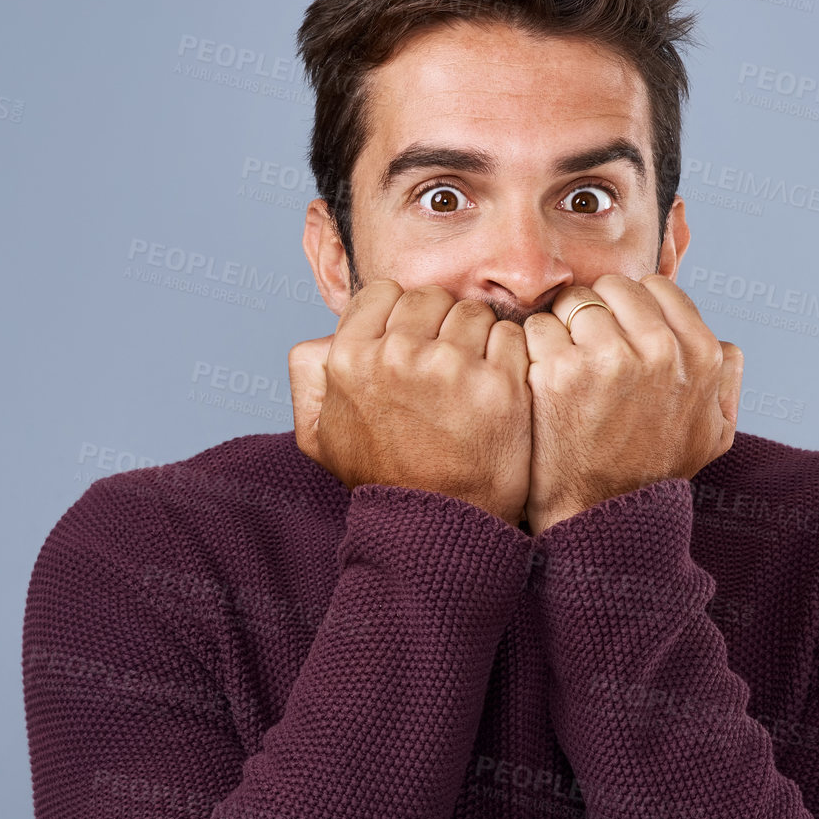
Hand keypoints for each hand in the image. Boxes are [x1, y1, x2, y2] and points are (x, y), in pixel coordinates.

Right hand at [288, 280, 532, 526]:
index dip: (402, 316)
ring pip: (473, 312)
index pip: (385, 292)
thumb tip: (321, 340)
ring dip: (477, 339)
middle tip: (445, 366)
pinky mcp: (499, 384)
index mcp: (349, 358)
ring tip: (471, 379)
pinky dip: (509, 356)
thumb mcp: (318, 435)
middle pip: (432, 297)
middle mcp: (397, 356)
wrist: (437, 525)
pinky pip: (511, 336)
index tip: (412, 346)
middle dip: (441, 324)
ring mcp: (451, 368)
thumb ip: (307, 377)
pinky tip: (497, 388)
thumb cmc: (381, 476)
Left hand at [520, 274, 742, 534]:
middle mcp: (659, 349)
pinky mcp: (558, 371)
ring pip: (573, 302)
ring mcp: (607, 358)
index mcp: (700, 354)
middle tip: (585, 349)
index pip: (655, 287)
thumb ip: (725, 380)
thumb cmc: (654, 474)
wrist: (601, 517)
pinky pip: (537, 328)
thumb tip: (722, 341)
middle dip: (595, 311)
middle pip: (612, 287)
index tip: (618, 335)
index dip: (630, 308)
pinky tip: (540, 379)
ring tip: (563, 366)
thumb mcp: (714, 432)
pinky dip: (532, 349)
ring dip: (562, 328)